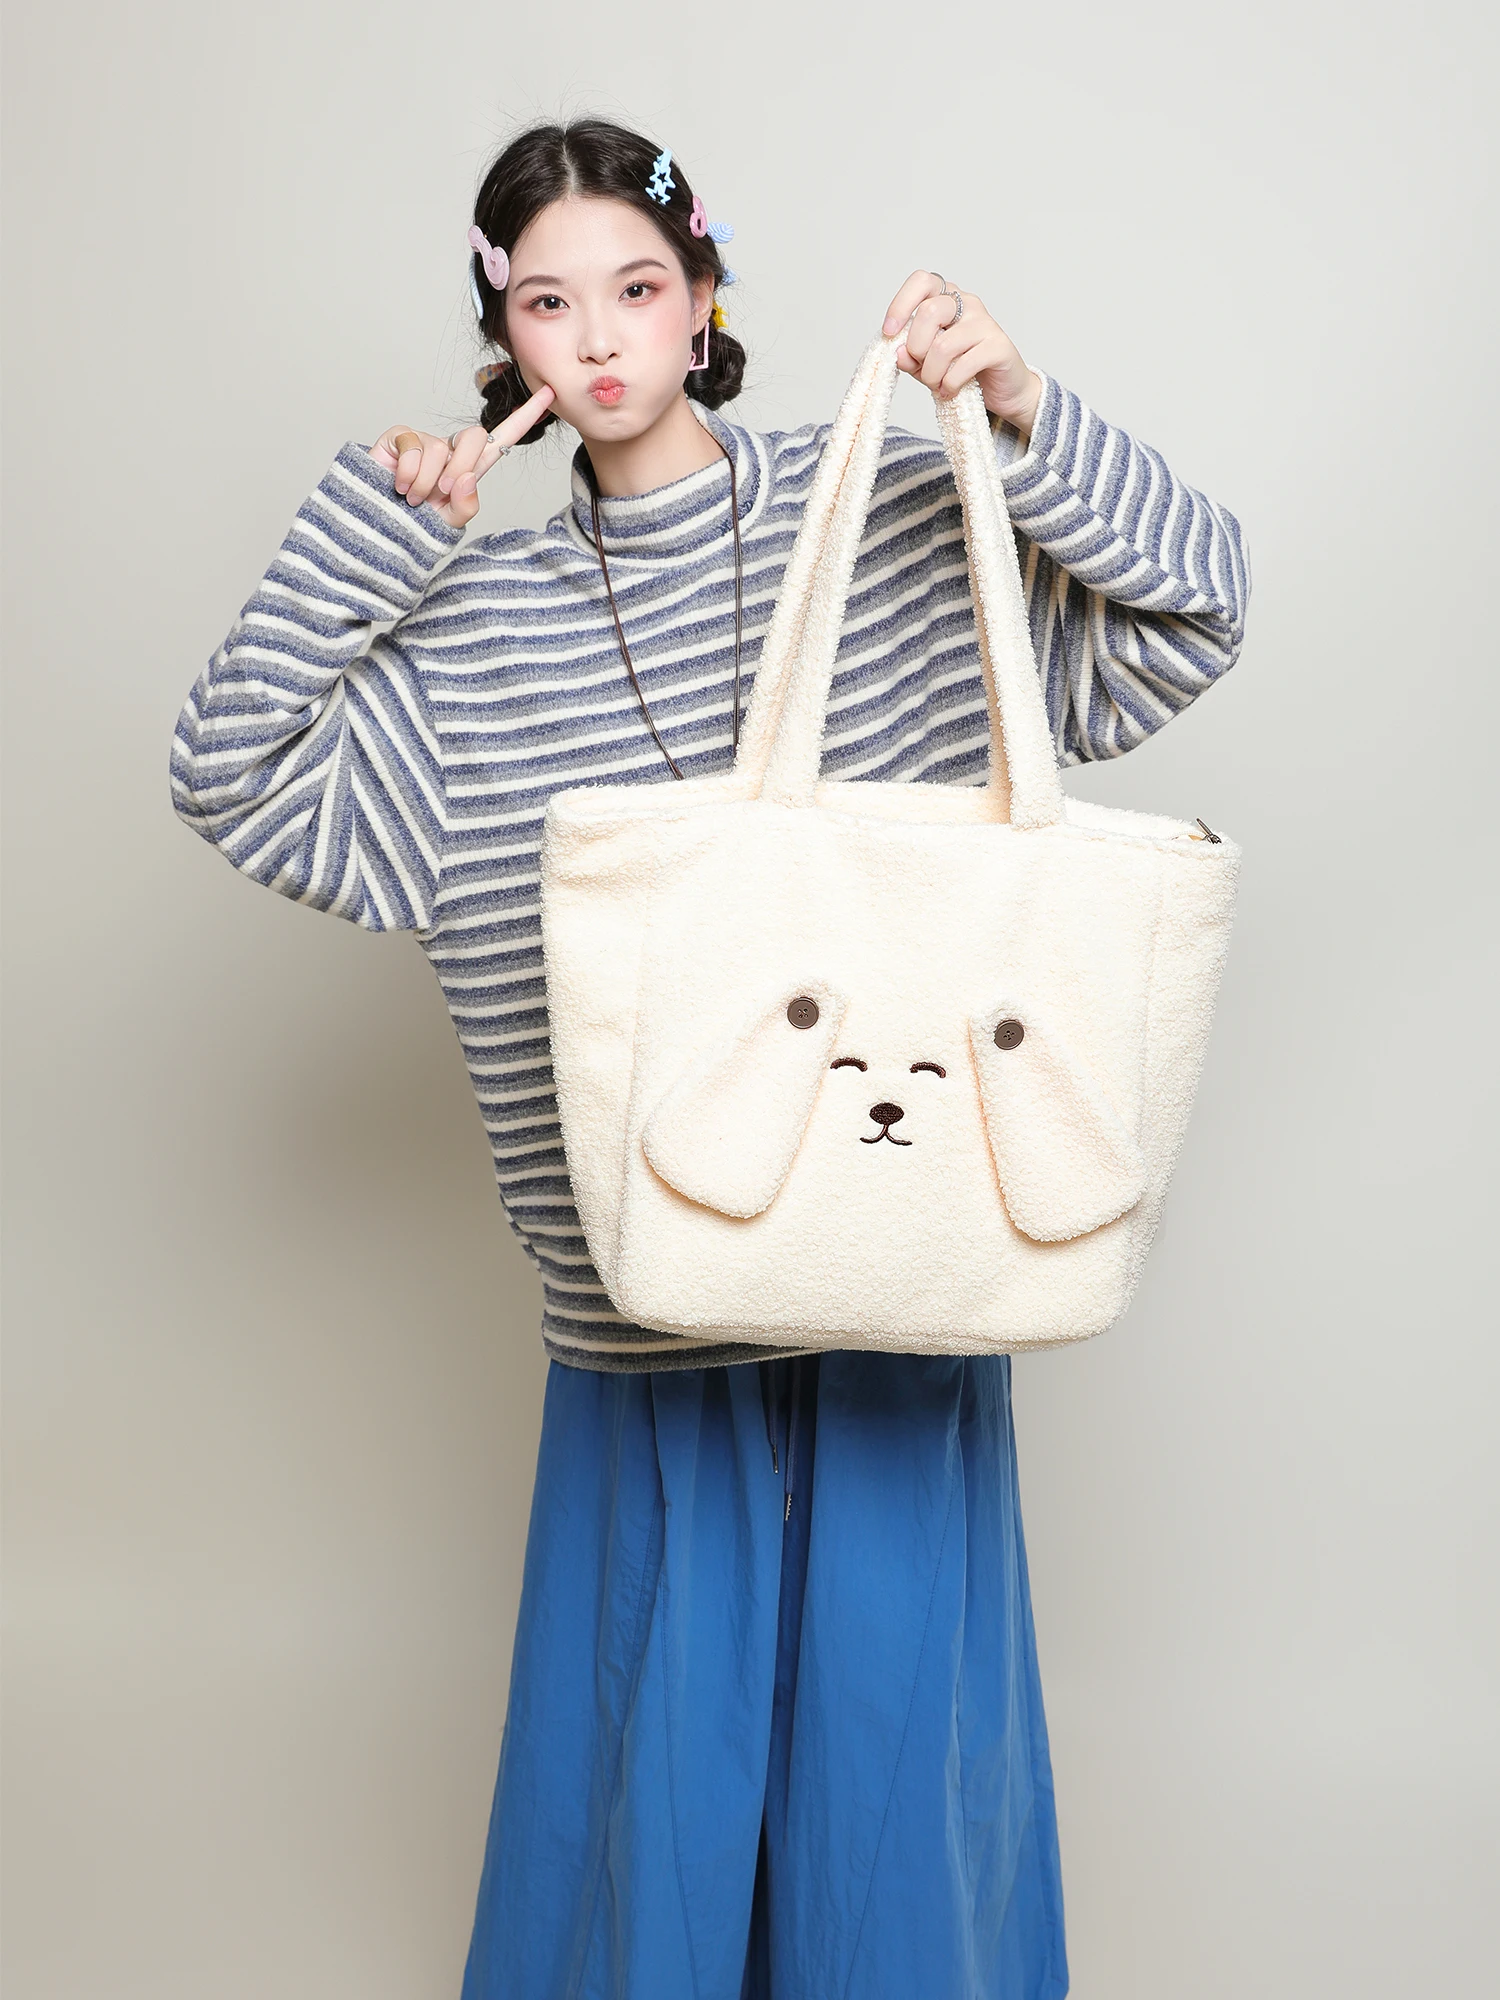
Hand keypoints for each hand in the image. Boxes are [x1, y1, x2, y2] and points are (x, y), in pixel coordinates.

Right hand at [369, 383, 554, 527]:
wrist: (379, 528)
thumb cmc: (414, 524)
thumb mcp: (449, 522)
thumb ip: (466, 505)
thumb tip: (466, 476)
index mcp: (468, 467)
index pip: (501, 439)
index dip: (524, 418)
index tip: (550, 394)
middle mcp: (449, 449)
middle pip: (473, 438)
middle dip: (459, 469)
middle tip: (440, 492)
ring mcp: (424, 441)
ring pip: (439, 450)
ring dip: (426, 483)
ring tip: (413, 497)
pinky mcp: (400, 437)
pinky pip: (414, 449)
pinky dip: (407, 475)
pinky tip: (398, 487)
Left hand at [881, 272, 1041, 434]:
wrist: (1001, 389)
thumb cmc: (963, 370)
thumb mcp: (927, 364)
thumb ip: (910, 357)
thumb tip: (898, 353)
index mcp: (947, 299)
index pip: (921, 282)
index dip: (900, 305)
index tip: (889, 332)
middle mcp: (967, 304)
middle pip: (929, 312)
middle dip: (916, 348)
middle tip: (921, 367)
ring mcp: (985, 323)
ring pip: (942, 345)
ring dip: (931, 374)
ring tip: (936, 385)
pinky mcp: (998, 346)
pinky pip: (962, 366)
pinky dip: (949, 384)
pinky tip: (950, 390)